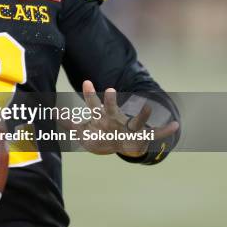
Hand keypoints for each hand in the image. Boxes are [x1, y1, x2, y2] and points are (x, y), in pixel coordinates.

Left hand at [58, 80, 179, 156]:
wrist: (121, 145)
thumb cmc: (101, 136)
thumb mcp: (82, 133)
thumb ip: (67, 123)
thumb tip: (51, 112)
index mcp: (102, 117)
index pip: (94, 104)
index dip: (90, 94)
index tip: (86, 81)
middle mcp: (117, 119)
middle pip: (112, 109)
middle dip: (110, 102)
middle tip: (108, 90)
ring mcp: (129, 128)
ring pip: (136, 121)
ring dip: (142, 115)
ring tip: (147, 106)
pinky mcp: (142, 137)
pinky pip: (155, 134)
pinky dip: (165, 130)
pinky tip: (175, 125)